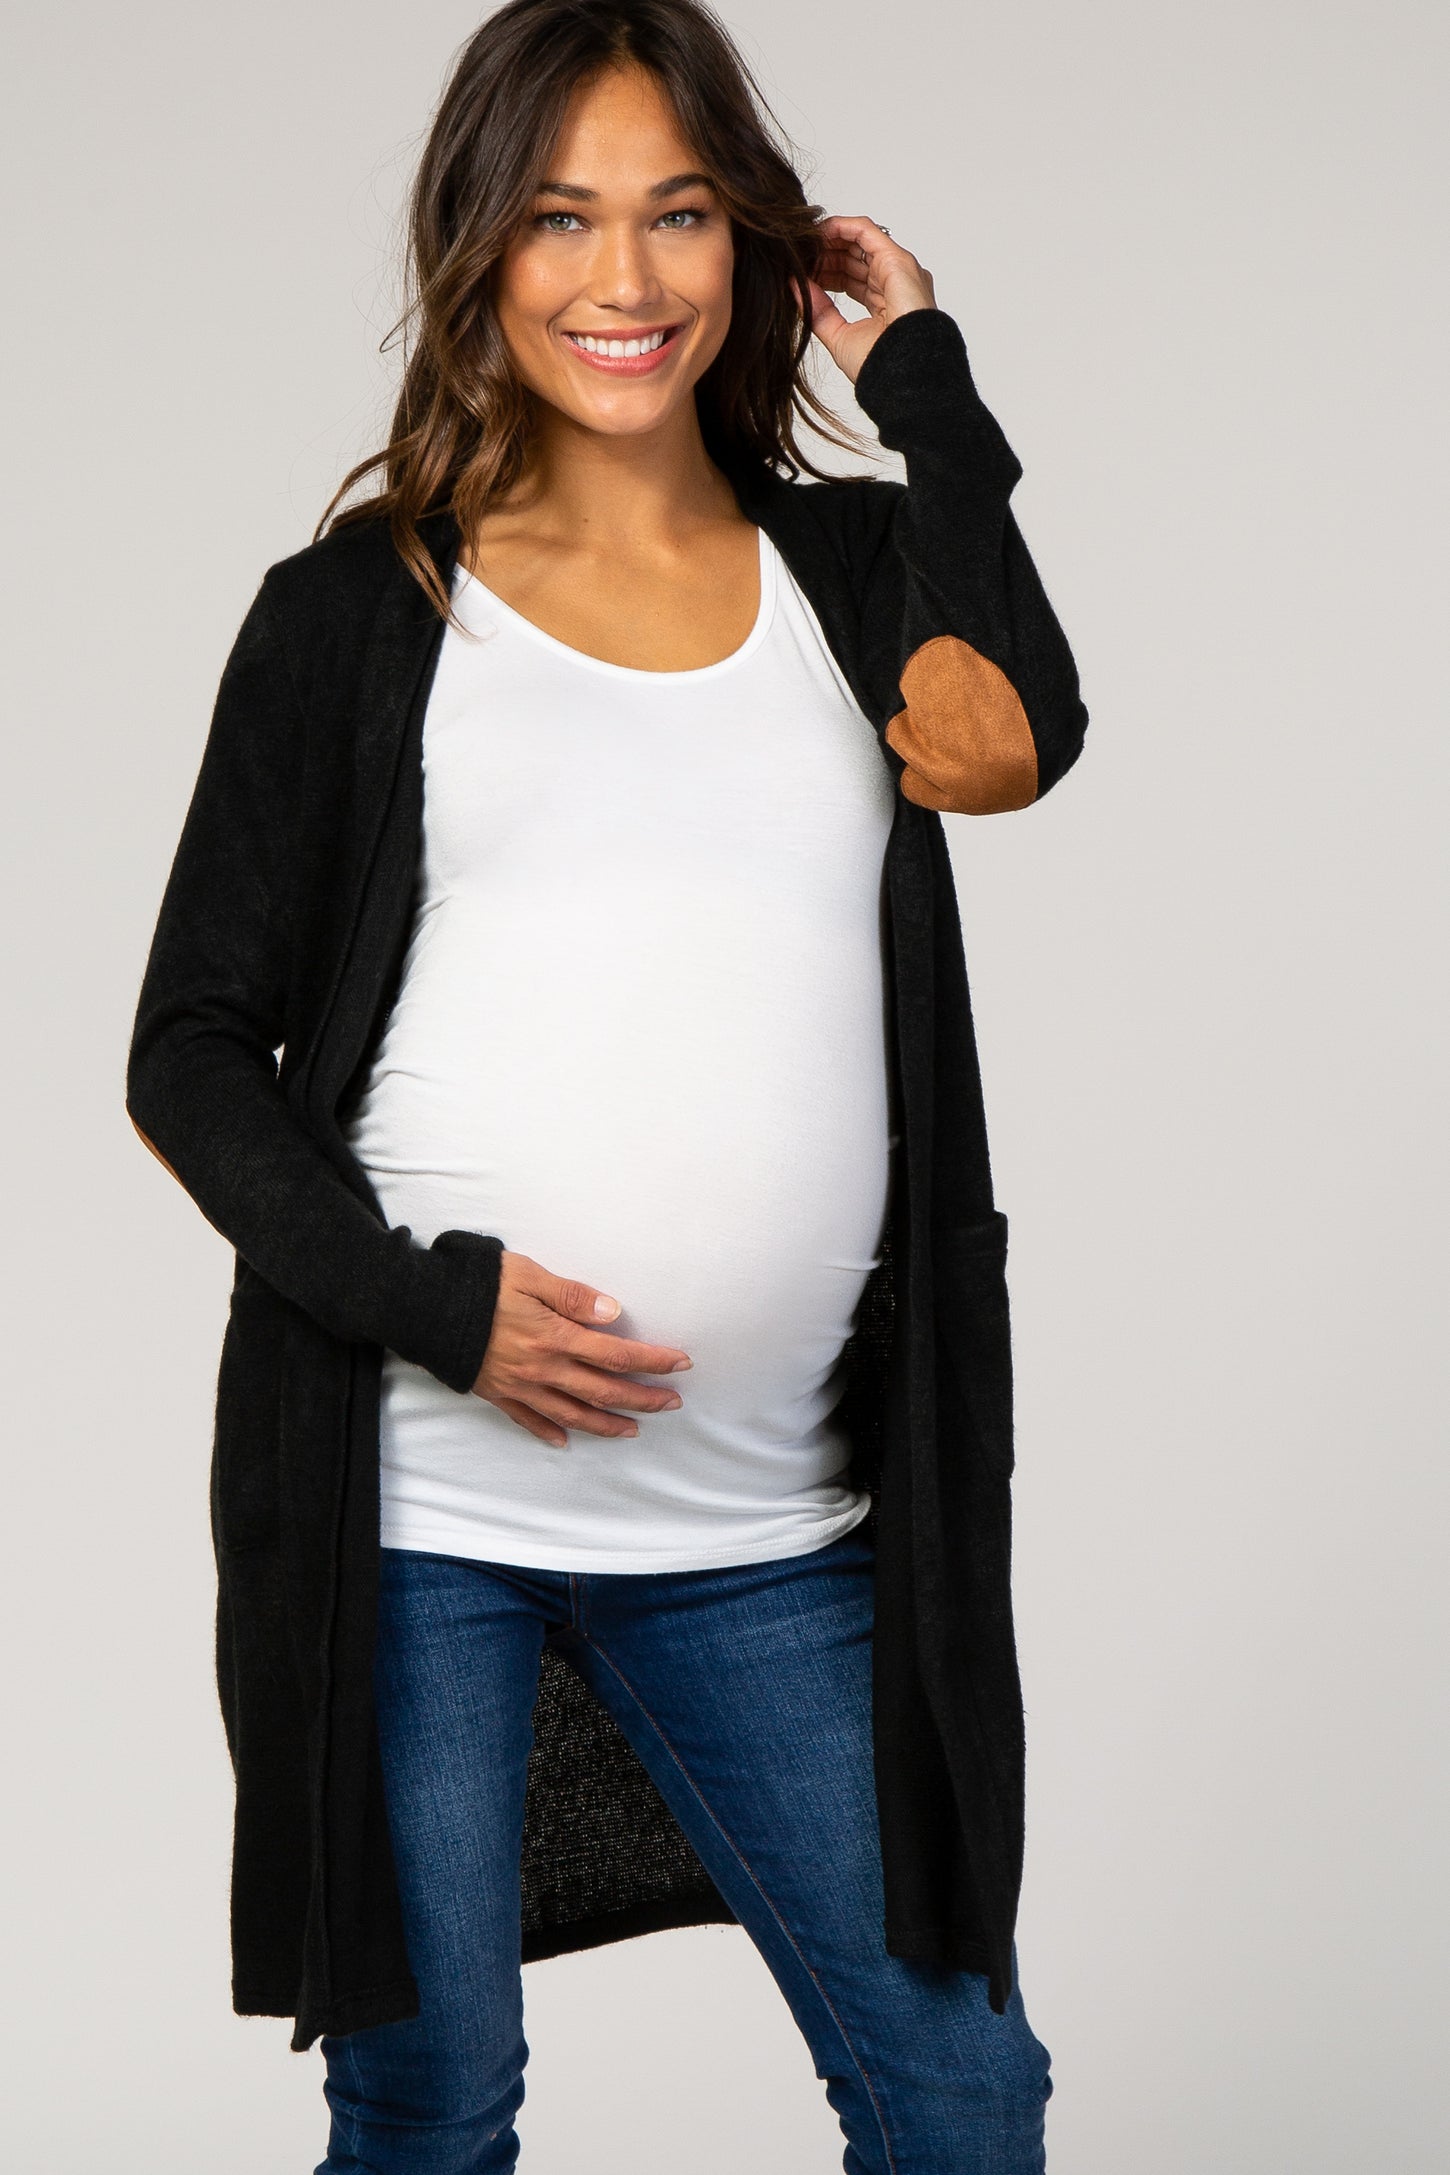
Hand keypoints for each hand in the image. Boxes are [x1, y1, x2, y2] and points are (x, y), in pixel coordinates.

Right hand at [471, 1248, 692, 1449]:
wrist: (422, 1307)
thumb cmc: (477, 1283)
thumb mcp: (528, 1275)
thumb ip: (572, 1295)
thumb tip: (613, 1312)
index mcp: (554, 1337)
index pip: (615, 1354)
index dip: (652, 1361)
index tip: (681, 1364)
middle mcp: (541, 1369)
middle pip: (603, 1392)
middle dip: (643, 1400)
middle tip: (672, 1403)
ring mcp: (519, 1386)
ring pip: (572, 1415)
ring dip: (607, 1425)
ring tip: (633, 1430)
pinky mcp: (497, 1393)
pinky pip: (528, 1421)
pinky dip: (549, 1433)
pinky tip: (565, 1442)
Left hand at [797, 215, 936, 384]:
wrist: (902, 373)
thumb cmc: (878, 365)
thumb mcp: (838, 336)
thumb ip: (818, 312)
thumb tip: (797, 289)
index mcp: (885, 306)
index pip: (851, 280)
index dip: (825, 273)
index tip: (802, 274)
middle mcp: (894, 284)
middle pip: (854, 258)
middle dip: (825, 255)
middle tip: (798, 257)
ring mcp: (897, 270)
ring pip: (858, 242)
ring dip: (829, 240)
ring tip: (804, 246)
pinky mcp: (896, 259)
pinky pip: (865, 231)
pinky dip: (840, 227)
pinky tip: (818, 233)